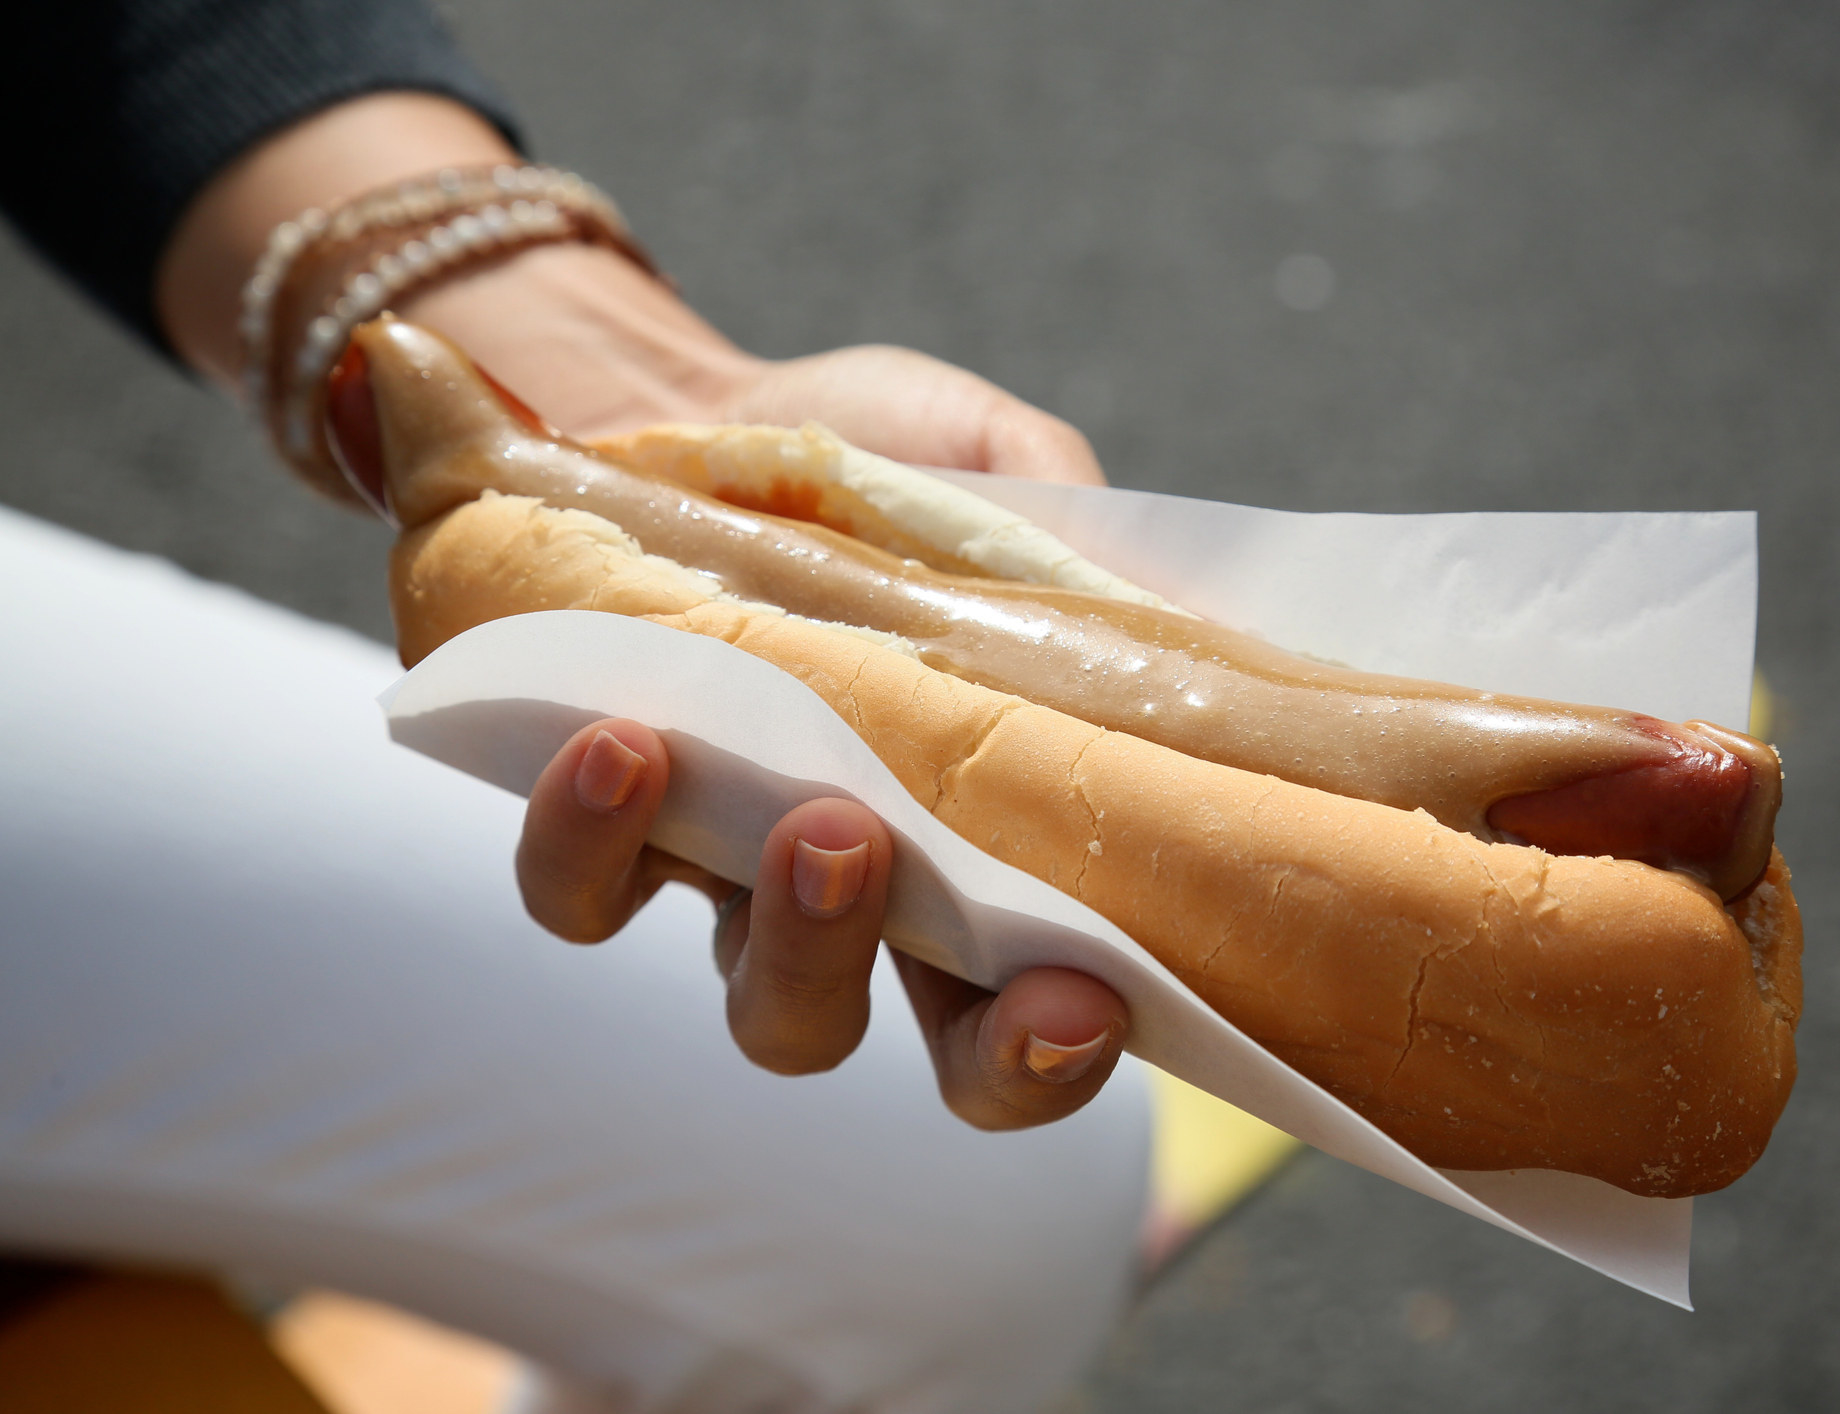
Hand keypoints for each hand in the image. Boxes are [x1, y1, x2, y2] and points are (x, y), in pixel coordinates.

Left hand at [156, 90, 1125, 1124]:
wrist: (692, 408)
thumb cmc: (875, 456)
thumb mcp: (998, 468)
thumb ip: (1079, 538)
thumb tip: (1187, 612)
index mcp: (989, 845)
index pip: (1038, 1007)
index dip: (1060, 1049)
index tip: (1088, 1001)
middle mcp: (873, 899)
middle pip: (960, 1045)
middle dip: (964, 1044)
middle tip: (986, 927)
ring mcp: (739, 873)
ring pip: (769, 1007)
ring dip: (799, 943)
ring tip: (817, 816)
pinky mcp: (600, 822)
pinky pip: (581, 896)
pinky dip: (597, 841)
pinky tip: (623, 740)